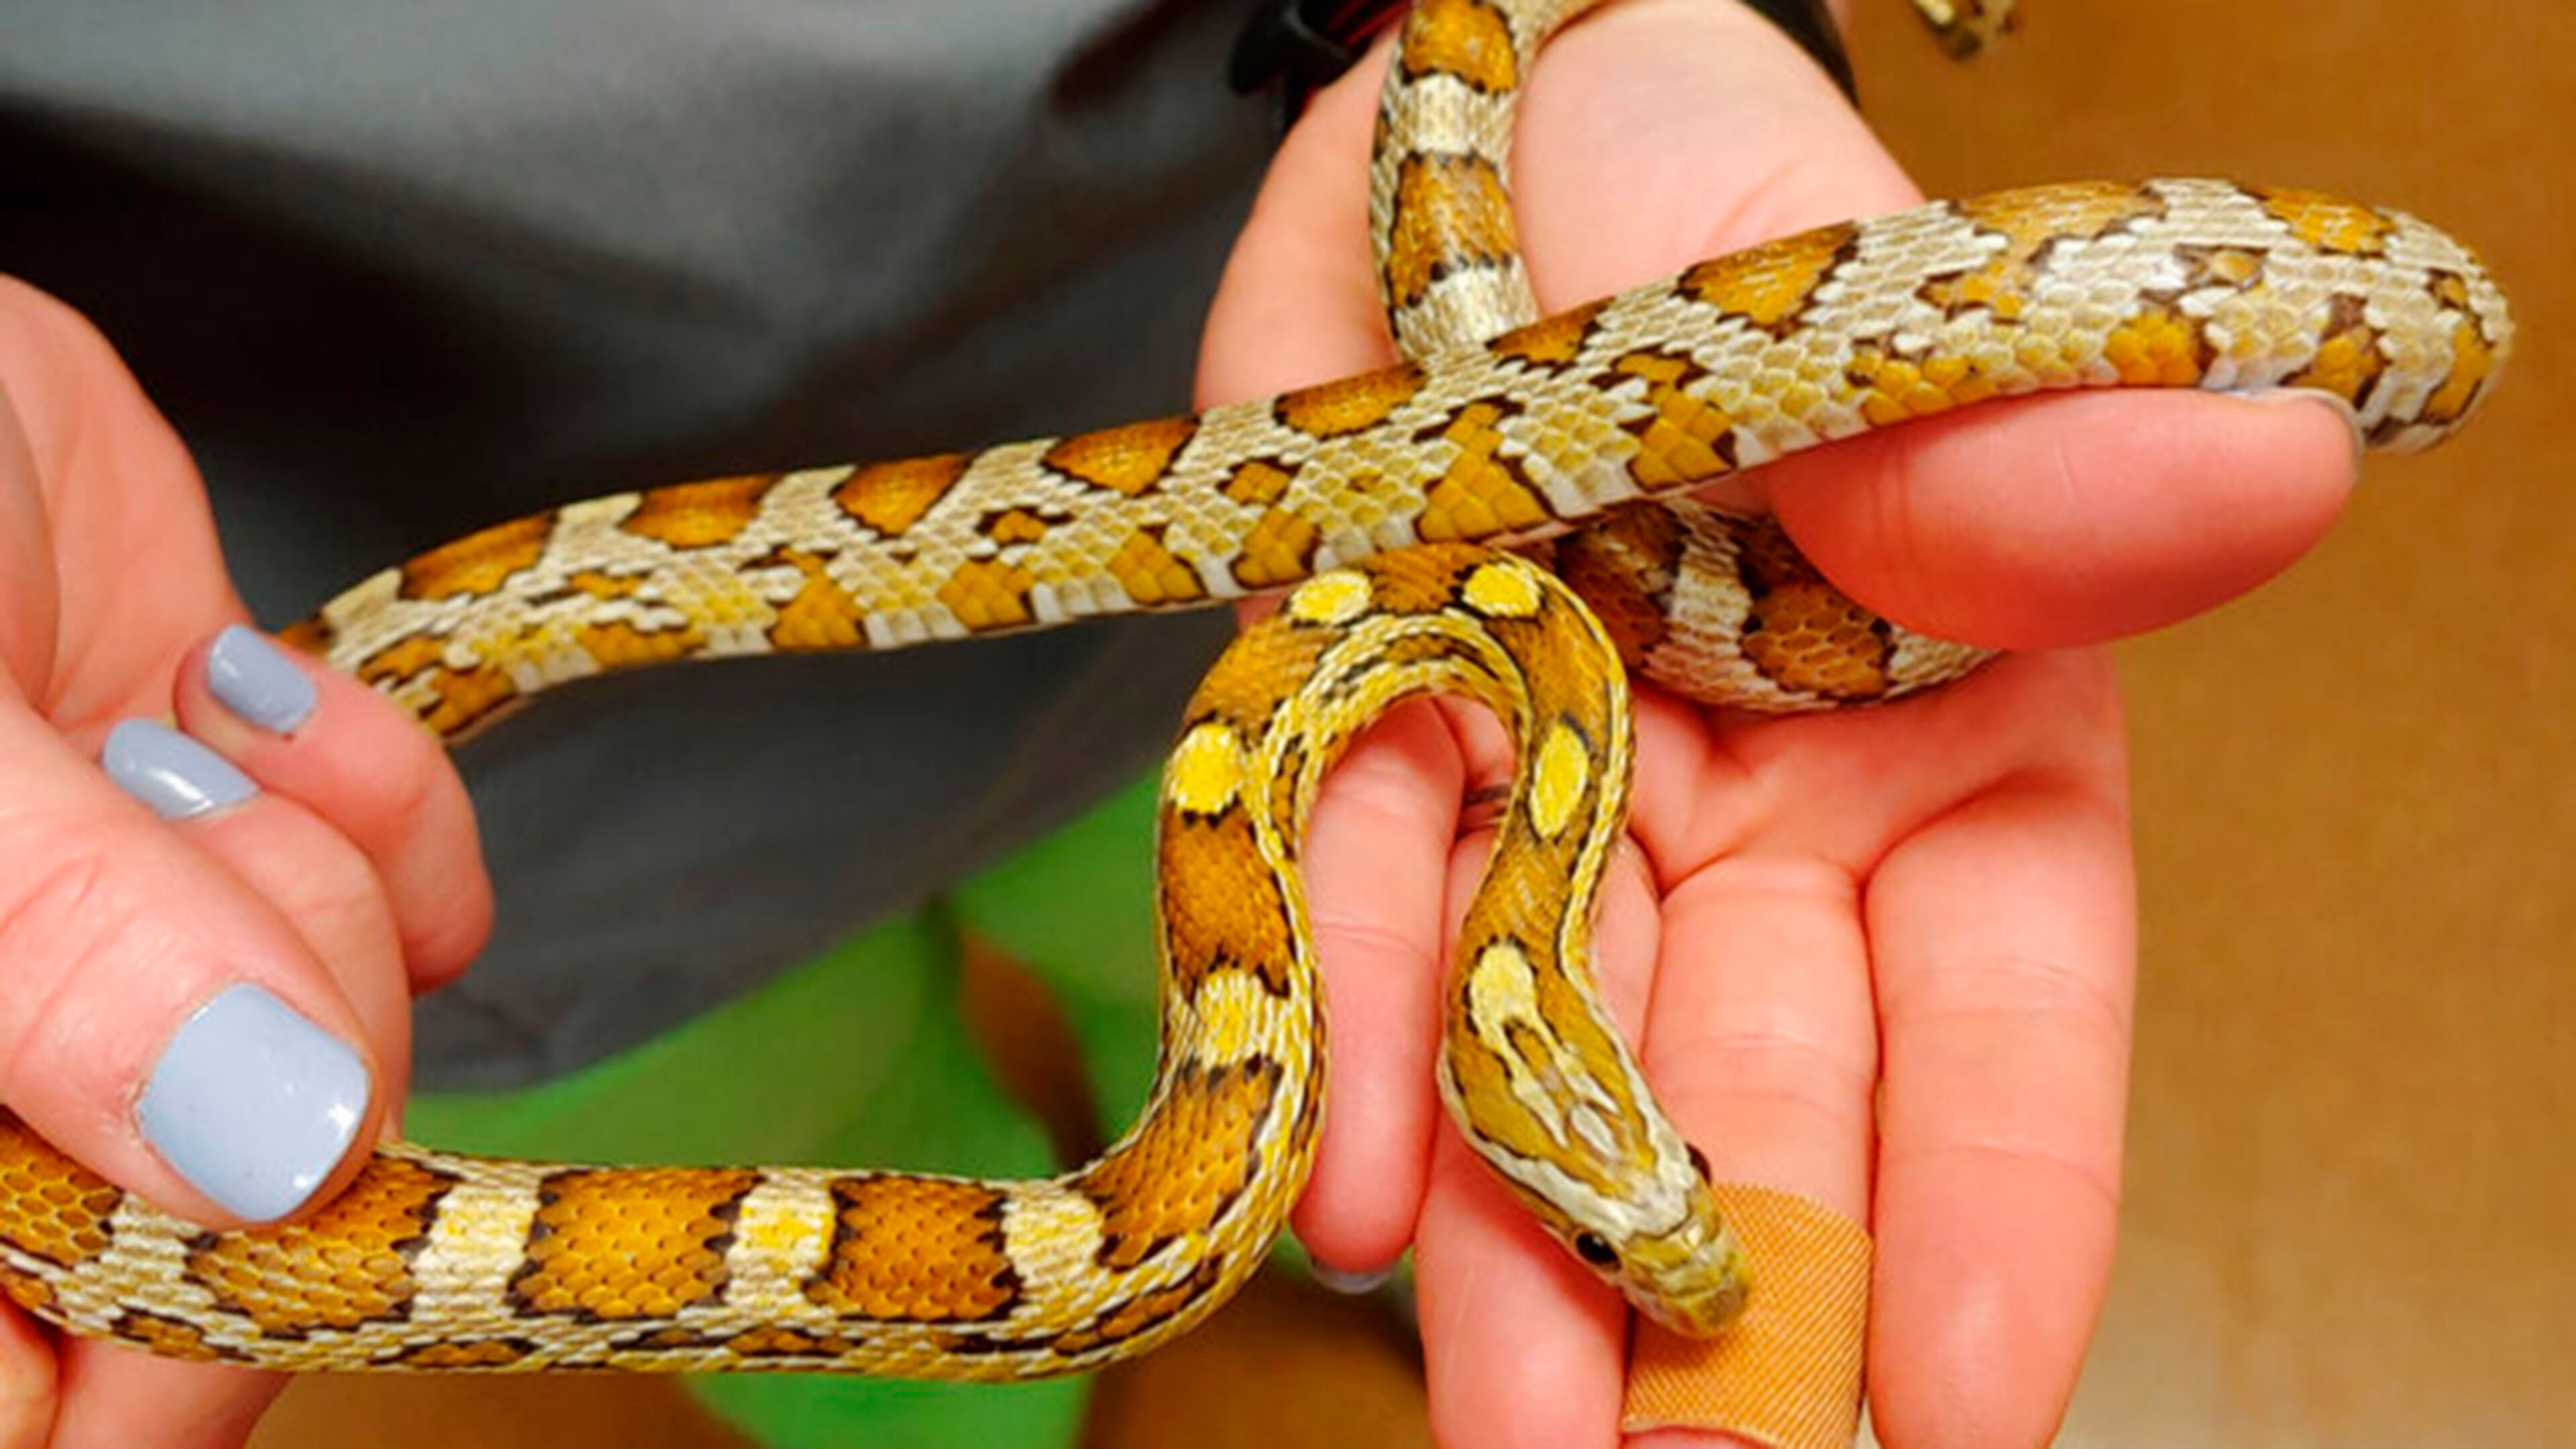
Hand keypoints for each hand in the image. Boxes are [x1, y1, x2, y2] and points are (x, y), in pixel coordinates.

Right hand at [0, 278, 489, 1446]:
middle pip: (224, 1243)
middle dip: (260, 1043)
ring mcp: (113, 959)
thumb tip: (261, 1147)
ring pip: (342, 1068)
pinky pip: (408, 907)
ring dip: (294, 884)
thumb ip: (43, 942)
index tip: (236, 1200)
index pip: (29, 1406)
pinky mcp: (220, 831)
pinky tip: (249, 701)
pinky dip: (377, 801)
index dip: (152, 1357)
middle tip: (162, 844)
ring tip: (151, 744)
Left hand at [1195, 2, 2357, 1444]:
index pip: (2002, 1011)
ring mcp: (1554, 783)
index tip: (1965, 1410)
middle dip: (1743, 1292)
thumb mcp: (1888, 305)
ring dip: (1541, 1249)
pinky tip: (1363, 1197)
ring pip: (1563, 1051)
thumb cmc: (1720, 181)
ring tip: (1522, 1430)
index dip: (1993, 1213)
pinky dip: (1360, 1042)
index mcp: (1952, 722)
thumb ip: (2023, 445)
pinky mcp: (1364, 738)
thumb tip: (2258, 481)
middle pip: (1768, 1081)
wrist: (1476, 128)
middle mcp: (1756, 794)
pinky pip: (1359, 903)